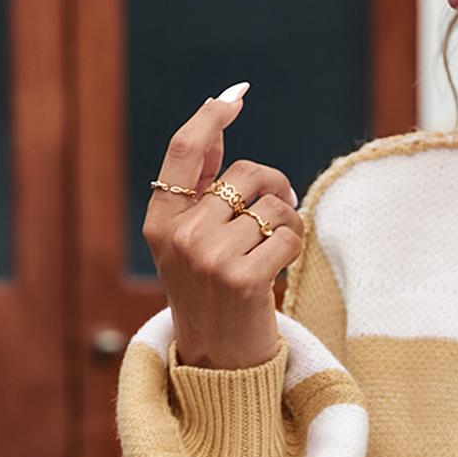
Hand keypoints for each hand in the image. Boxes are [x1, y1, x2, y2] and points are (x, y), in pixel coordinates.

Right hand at [143, 84, 303, 369]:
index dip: (212, 116)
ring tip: (279, 243)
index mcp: (161, 220)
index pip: (185, 151)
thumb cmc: (210, 291)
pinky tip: (283, 262)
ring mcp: (210, 258)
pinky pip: (289, 234)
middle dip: (274, 184)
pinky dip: (296, 243)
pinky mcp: (243, 280)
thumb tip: (215, 121)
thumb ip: (201, 185)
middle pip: (246, 174)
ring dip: (289, 219)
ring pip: (273, 205)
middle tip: (281, 206)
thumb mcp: (190, 238)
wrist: (219, 361)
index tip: (235, 96)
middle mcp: (181, 236)